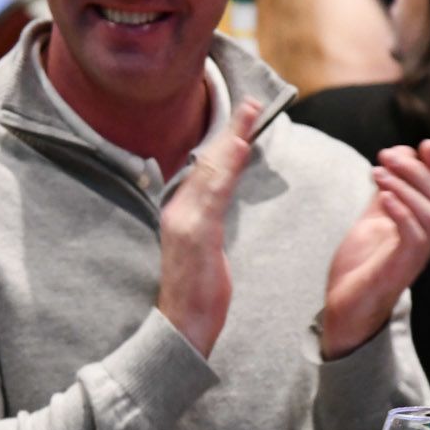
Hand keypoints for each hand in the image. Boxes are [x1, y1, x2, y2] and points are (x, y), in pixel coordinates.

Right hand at [156, 101, 260, 357]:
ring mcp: (184, 222)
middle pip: (207, 162)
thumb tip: (219, 201)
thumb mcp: (206, 250)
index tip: (241, 117)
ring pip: (210, 172)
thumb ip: (210, 222)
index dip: (223, 141)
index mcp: (181, 213)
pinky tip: (238, 149)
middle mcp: (178, 211)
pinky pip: (214, 195)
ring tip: (248, 115)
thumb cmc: (197, 294)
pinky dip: (226, 169)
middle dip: (229, 130)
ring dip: (230, 140)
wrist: (181, 328)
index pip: (204, 169)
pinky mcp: (194, 234)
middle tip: (251, 101)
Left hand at [321, 140, 429, 358]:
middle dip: (418, 170)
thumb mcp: (373, 219)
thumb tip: (393, 157)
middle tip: (386, 155)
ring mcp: (416, 254)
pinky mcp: (400, 266)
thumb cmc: (361, 266)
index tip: (425, 143)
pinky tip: (383, 195)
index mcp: (423, 227)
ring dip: (406, 186)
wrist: (345, 306)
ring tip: (378, 172)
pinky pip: (412, 235)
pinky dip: (401, 211)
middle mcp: (426, 239)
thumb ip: (385, 191)